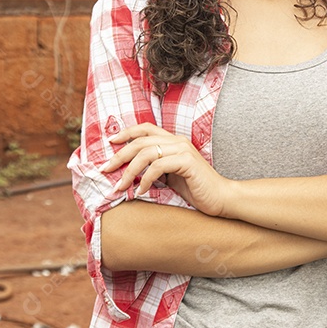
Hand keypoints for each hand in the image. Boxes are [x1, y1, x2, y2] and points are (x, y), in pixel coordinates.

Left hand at [100, 123, 232, 216]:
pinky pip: (158, 166)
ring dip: (128, 171)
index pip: (146, 129)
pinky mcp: (187, 162)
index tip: (110, 142)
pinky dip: (146, 180)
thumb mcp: (171, 177)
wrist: (221, 198)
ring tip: (120, 187)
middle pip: (140, 141)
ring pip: (146, 153)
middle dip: (119, 155)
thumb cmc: (196, 190)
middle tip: (105, 169)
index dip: (126, 133)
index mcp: (174, 141)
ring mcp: (183, 150)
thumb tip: (129, 174)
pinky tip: (142, 192)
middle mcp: (178, 141)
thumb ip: (155, 170)